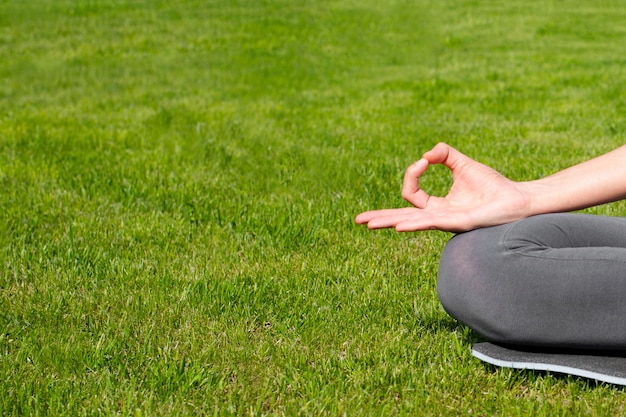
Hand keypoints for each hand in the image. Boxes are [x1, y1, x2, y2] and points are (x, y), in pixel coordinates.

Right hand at [355, 143, 531, 231]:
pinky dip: (414, 223)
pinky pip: (431, 223)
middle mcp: (438, 217)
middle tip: (358, 220)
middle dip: (379, 218)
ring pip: (411, 222)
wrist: (519, 199)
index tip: (425, 161)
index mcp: (437, 206)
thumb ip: (444, 154)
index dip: (412, 175)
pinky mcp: (458, 223)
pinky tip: (399, 226)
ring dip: (389, 222)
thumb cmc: (493, 186)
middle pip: (401, 217)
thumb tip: (426, 154)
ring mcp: (446, 222)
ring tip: (369, 225)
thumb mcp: (462, 163)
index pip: (411, 194)